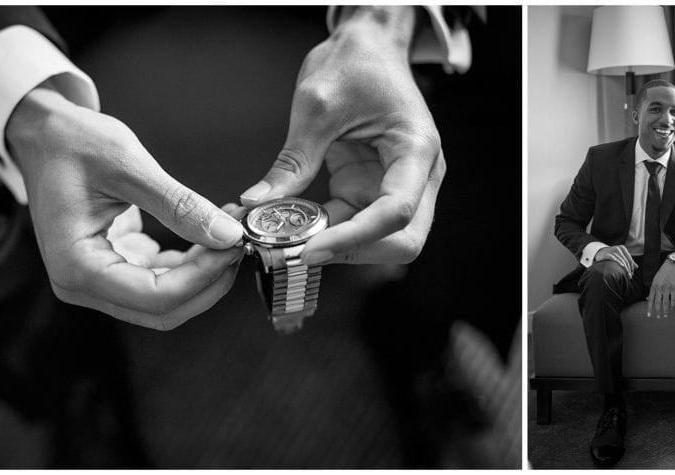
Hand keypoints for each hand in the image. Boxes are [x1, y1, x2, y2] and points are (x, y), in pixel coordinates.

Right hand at [6, 86, 245, 330]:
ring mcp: (95, 280)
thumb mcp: (128, 166)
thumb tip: (227, 234)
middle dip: (207, 281)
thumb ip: (180, 206)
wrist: (44, 133)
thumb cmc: (70, 142)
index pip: (155, 297)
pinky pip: (159, 282)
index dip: (203, 277)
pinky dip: (188, 265)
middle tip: (236, 241)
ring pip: (165, 301)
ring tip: (227, 234)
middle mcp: (80, 284)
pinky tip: (208, 236)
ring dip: (202, 275)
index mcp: (75, 265)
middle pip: (162, 309)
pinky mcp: (112, 268)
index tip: (232, 245)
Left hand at [239, 6, 444, 265]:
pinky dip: (324, 232)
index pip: (395, 211)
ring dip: (336, 247)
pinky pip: (353, 226)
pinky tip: (292, 225)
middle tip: (299, 250)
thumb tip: (258, 203)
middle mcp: (416, 176)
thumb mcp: (317, 106)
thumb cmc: (355, 63)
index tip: (310, 248)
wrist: (367, 48)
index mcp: (415, 150)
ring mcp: (396, 187)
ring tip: (286, 238)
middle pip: (401, 240)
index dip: (354, 238)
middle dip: (353, 252)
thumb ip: (293, 160)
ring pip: (377, 242)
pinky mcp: (372, 192)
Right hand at [595, 245, 637, 276]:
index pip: (629, 259)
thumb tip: (637, 267)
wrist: (599, 253)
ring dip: (625, 269)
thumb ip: (628, 260)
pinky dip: (619, 263)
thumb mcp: (620, 256)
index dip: (632, 267)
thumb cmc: (611, 255)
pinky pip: (615, 260)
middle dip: (629, 269)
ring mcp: (613, 251)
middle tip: (630, 276)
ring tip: (627, 276)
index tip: (632, 274)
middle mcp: (618, 249)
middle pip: (626, 261)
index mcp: (623, 248)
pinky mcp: (608, 254)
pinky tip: (622, 267)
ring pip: (622, 261)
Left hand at [647, 260, 674, 317]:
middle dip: (657, 311)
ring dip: (665, 310)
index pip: (650, 300)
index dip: (649, 308)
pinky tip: (671, 308)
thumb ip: (652, 290)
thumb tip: (648, 299)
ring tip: (665, 315)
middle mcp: (659, 288)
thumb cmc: (662, 274)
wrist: (671, 265)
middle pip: (658, 302)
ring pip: (666, 301)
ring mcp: (667, 287)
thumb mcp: (654, 281)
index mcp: (653, 286)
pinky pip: (673, 298)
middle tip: (658, 317)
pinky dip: (672, 304)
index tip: (649, 315)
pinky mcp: (674, 287)